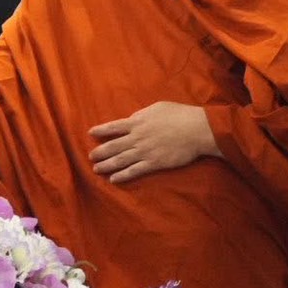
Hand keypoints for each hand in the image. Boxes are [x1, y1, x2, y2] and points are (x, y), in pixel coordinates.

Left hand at [89, 102, 219, 182]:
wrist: (196, 129)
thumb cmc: (179, 115)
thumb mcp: (157, 108)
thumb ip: (143, 114)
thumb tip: (134, 118)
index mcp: (137, 121)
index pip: (114, 127)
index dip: (101, 130)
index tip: (90, 133)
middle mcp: (137, 137)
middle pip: (113, 146)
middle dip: (100, 152)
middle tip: (90, 157)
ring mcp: (144, 151)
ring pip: (120, 160)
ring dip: (106, 165)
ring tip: (97, 169)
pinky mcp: (153, 163)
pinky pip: (134, 171)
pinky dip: (122, 175)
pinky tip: (113, 179)